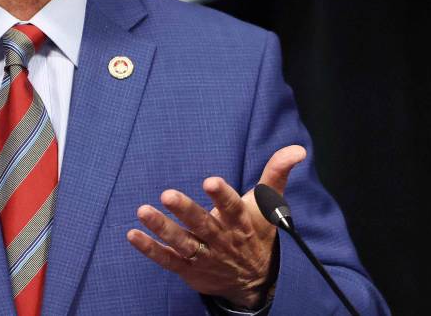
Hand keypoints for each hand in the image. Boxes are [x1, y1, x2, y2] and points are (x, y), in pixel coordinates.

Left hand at [126, 145, 306, 308]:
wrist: (255, 282)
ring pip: (183, 242)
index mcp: (241, 223)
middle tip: (167, 195)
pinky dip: (150, 249)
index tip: (210, 181)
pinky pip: (168, 259)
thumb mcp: (269, 206)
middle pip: (203, 225)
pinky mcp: (189, 268)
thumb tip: (297, 149)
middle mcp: (222, 239)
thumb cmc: (257, 233)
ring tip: (144, 211)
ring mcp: (204, 255)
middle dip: (186, 210)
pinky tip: (133, 235)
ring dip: (162, 228)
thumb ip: (276, 174)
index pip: (233, 207)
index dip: (222, 195)